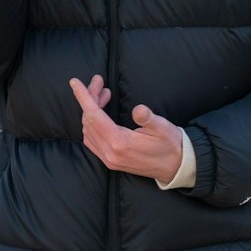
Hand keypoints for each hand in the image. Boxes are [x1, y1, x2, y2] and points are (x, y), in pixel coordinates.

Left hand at [67, 75, 186, 182]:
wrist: (175, 168)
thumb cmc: (171, 145)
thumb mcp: (164, 129)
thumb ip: (149, 119)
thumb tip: (138, 109)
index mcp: (120, 143)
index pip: (94, 116)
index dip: (83, 97)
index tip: (74, 82)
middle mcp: (109, 153)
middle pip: (89, 120)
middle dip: (90, 98)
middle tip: (99, 82)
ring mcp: (108, 159)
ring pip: (88, 130)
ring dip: (91, 110)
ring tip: (104, 94)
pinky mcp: (110, 161)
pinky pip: (91, 140)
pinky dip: (92, 123)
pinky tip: (100, 112)